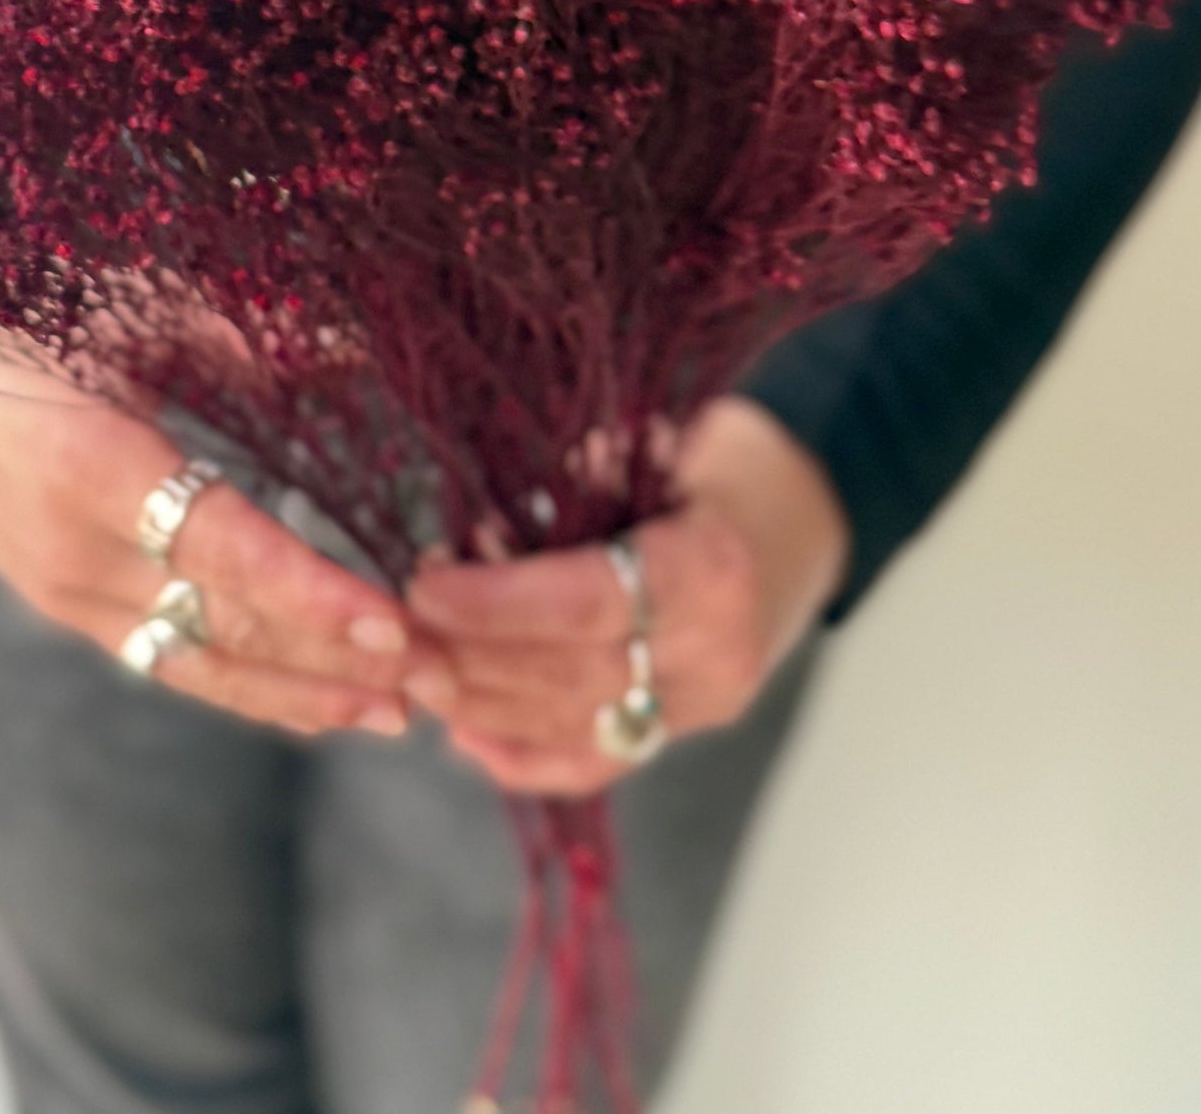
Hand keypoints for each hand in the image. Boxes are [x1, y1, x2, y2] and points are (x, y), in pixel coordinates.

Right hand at [0, 307, 413, 738]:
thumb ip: (232, 330)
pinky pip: (164, 662)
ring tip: (393, 713)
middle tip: (438, 680)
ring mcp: (64, 592)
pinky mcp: (62, 608)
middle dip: (334, 661)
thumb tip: (343, 347)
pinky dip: (243, 686)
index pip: (224, 550)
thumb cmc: (23, 313)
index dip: (312, 595)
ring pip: (199, 665)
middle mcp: (74, 552)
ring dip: (300, 694)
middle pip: (224, 627)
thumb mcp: (121, 299)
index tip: (394, 625)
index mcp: (92, 467)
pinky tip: (307, 701)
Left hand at [401, 396, 849, 795]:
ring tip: (412, 673)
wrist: (808, 512)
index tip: (424, 588)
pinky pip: (596, 762)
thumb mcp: (662, 439)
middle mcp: (716, 654)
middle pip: (569, 676)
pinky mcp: (687, 730)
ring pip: (574, 727)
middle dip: (469, 659)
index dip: (497, 604)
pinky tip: (464, 734)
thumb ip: (585, 474)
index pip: (587, 604)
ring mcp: (706, 704)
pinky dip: (524, 755)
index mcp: (714, 568)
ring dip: (481, 706)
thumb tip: (485, 518)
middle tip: (392, 635)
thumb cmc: (720, 460)